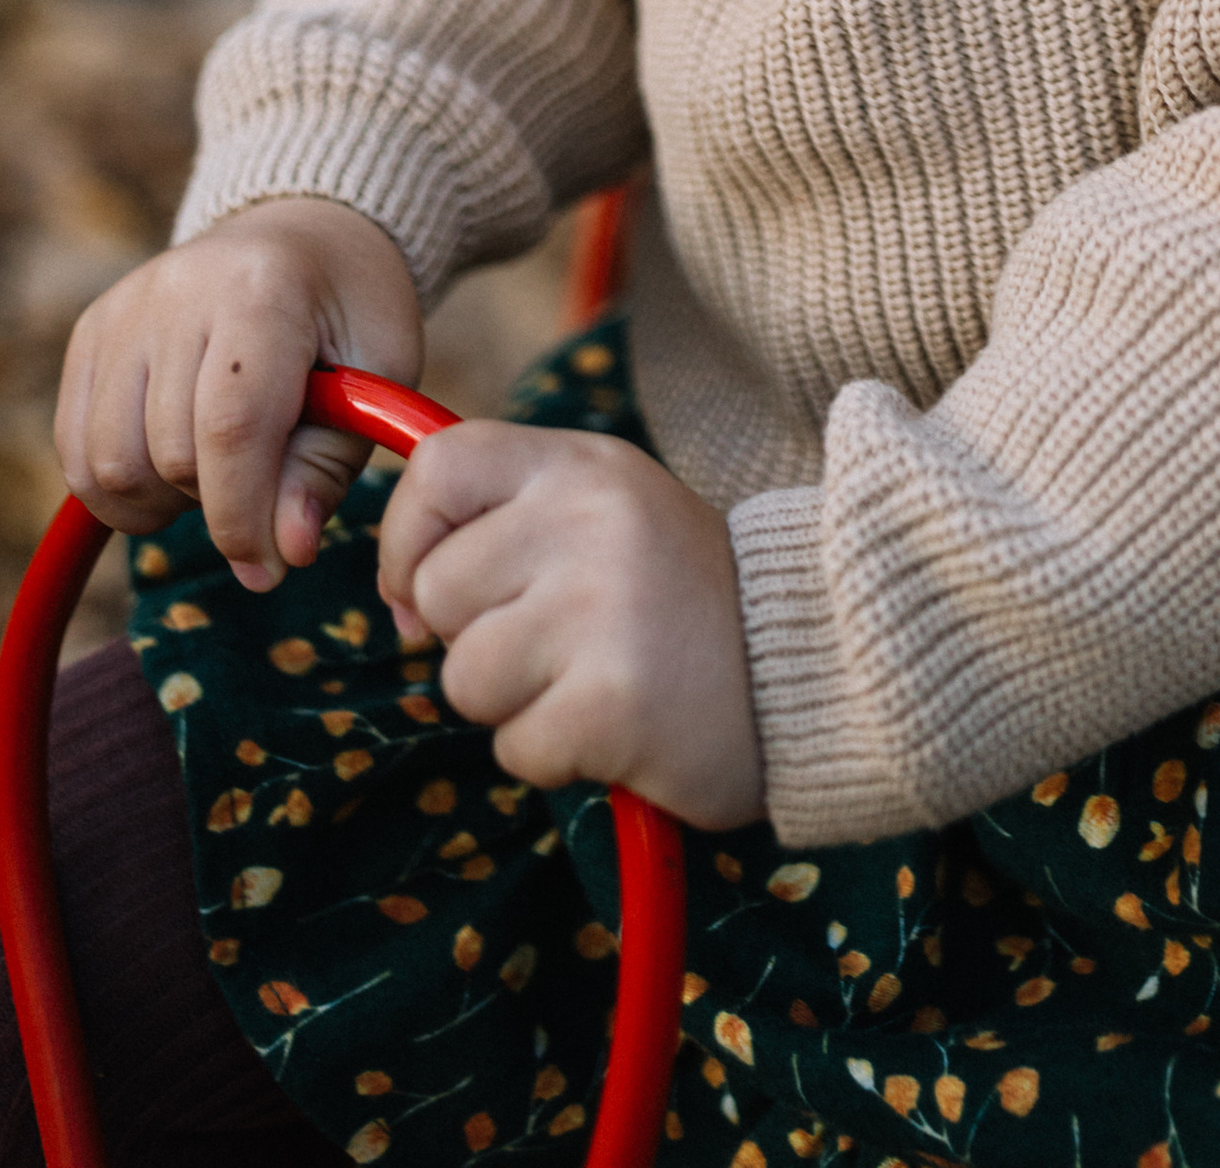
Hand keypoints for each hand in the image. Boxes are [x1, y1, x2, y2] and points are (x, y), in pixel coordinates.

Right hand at [55, 199, 422, 590]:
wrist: (306, 238)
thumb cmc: (351, 313)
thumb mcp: (380, 375)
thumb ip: (327, 465)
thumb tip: (283, 553)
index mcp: (263, 289)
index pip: (231, 427)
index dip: (243, 515)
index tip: (269, 568)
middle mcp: (177, 289)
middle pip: (168, 452)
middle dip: (217, 503)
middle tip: (262, 486)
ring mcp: (123, 308)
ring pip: (108, 464)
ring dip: (162, 501)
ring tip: (218, 471)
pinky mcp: (89, 333)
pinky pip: (75, 451)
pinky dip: (119, 489)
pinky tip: (172, 465)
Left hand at [377, 424, 765, 829]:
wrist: (819, 663)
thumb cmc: (686, 596)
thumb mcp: (610, 511)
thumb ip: (512, 519)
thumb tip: (399, 589)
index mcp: (584, 465)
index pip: (439, 467)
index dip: (407, 536)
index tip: (426, 590)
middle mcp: (589, 521)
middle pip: (436, 591)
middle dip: (474, 635)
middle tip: (558, 641)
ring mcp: (602, 610)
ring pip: (463, 678)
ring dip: (515, 701)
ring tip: (594, 679)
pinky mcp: (613, 702)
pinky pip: (515, 747)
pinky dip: (557, 754)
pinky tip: (619, 724)